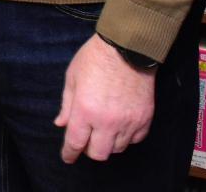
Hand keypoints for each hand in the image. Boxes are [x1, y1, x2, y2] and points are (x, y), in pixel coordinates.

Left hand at [55, 35, 155, 163]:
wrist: (127, 47)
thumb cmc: (95, 58)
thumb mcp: (72, 78)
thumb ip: (67, 105)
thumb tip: (61, 123)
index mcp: (85, 111)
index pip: (75, 143)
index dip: (70, 153)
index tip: (68, 157)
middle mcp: (107, 121)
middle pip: (99, 153)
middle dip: (89, 150)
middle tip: (86, 140)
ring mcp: (128, 121)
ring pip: (117, 149)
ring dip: (108, 143)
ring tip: (103, 129)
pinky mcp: (144, 118)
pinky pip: (135, 139)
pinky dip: (126, 137)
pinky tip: (120, 125)